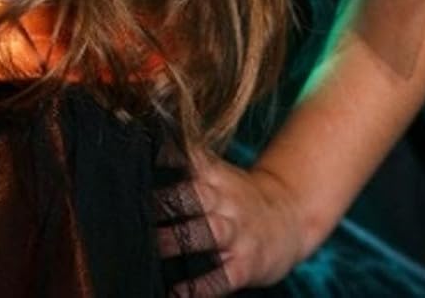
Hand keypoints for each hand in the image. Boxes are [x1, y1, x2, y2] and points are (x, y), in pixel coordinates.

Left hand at [153, 147, 308, 293]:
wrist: (290, 218)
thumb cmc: (239, 196)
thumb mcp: (218, 172)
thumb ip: (185, 161)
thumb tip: (146, 142)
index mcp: (215, 175)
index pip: (190, 157)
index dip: (167, 154)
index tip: (142, 154)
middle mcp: (225, 201)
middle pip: (194, 196)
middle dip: (166, 202)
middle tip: (135, 208)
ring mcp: (236, 233)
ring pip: (207, 233)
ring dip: (178, 240)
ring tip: (151, 247)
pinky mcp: (245, 266)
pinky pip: (221, 277)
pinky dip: (198, 287)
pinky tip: (177, 293)